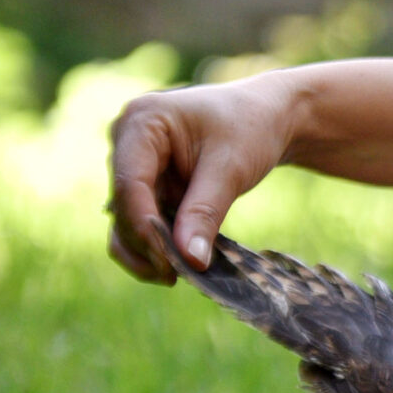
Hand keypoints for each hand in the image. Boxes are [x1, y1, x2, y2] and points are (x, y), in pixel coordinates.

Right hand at [107, 73, 300, 283]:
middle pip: (123, 207)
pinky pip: (142, 224)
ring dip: (147, 252)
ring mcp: (134, 165)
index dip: (144, 230)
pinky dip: (158, 245)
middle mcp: (126, 142)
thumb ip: (205, 212)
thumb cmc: (252, 127)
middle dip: (147, 245)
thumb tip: (190, 261)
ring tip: (181, 274)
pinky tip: (183, 263)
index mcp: (141, 122)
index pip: (129, 185)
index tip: (169, 265)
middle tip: (179, 276)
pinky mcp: (147, 186)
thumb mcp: (231, 167)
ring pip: (125, 222)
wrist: (268, 116)